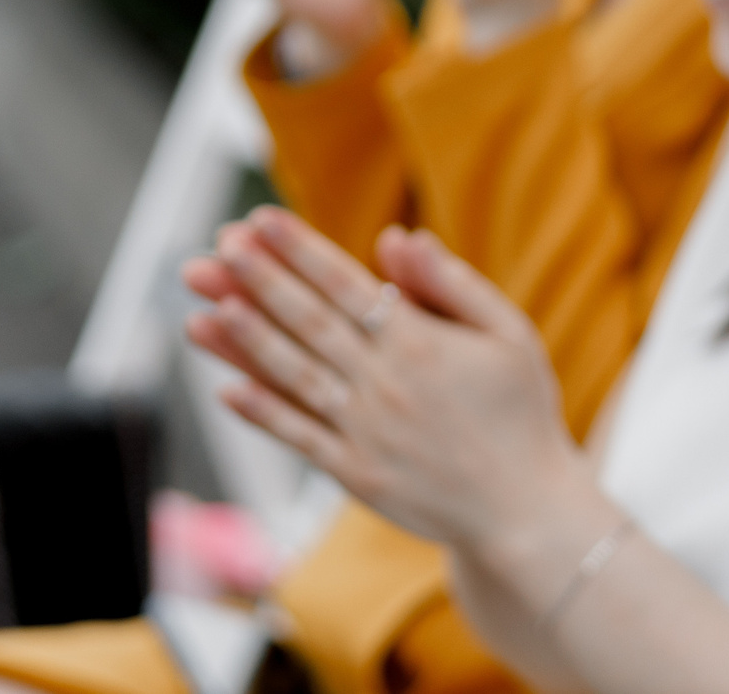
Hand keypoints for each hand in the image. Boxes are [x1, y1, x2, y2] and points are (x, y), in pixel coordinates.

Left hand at [182, 208, 596, 554]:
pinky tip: (227, 389)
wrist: (524, 507)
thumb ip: (452, 284)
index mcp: (422, 343)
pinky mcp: (355, 473)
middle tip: (215, 250)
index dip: (300, 251)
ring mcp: (365, 431)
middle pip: (309, 322)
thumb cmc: (521, 411)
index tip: (261, 221)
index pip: (346, 284)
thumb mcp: (509, 333)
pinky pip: (299, 437)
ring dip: (245, 341)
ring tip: (204, 309)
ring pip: (294, 375)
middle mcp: (385, 384)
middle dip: (258, 282)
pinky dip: (263, 413)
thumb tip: (399, 239)